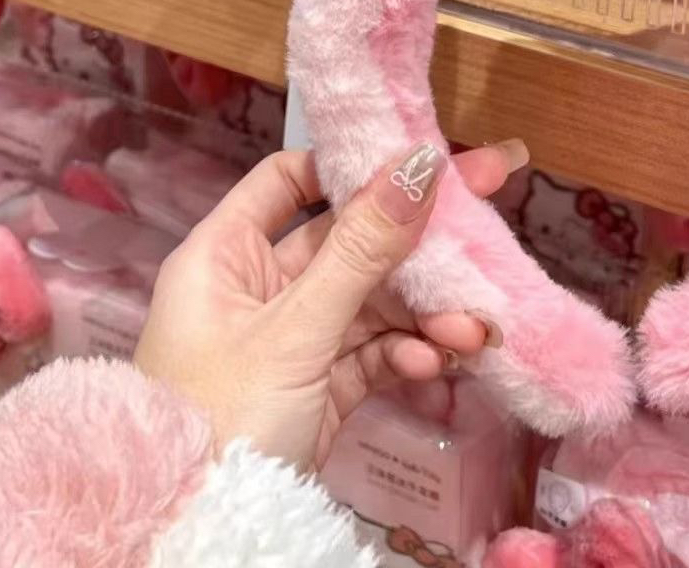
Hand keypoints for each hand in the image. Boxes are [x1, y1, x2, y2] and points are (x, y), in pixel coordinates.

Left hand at [135, 139, 525, 468]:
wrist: (198, 540)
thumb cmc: (222, 419)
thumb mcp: (293, 332)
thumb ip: (360, 249)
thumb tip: (416, 164)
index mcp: (224, 254)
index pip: (289, 180)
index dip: (350, 166)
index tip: (418, 158)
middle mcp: (255, 287)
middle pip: (346, 240)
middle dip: (416, 240)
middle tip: (490, 201)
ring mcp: (288, 340)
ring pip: (368, 302)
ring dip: (422, 309)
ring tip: (474, 325)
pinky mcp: (315, 389)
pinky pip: (369, 352)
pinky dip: (405, 353)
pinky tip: (438, 360)